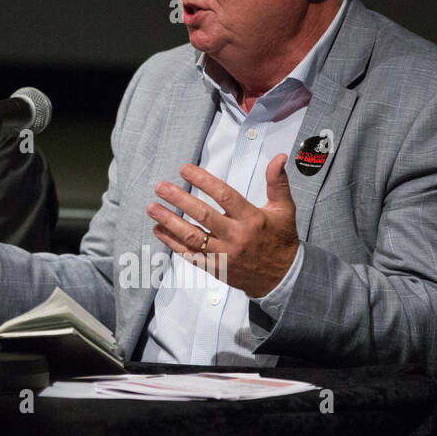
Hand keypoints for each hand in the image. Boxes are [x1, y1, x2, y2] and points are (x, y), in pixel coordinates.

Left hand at [147, 154, 298, 297]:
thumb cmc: (281, 240)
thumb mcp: (284, 209)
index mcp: (251, 219)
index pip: (224, 196)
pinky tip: (158, 230)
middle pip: (203, 215)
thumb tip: (278, 157)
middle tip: (160, 187)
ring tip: (152, 208)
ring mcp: (225, 254)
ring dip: (169, 221)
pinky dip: (172, 243)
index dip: (203, 181)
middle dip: (179, 199)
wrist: (283, 278)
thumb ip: (277, 182)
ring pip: (192, 237)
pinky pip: (190, 255)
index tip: (185, 169)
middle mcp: (236, 237)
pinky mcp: (216, 268)